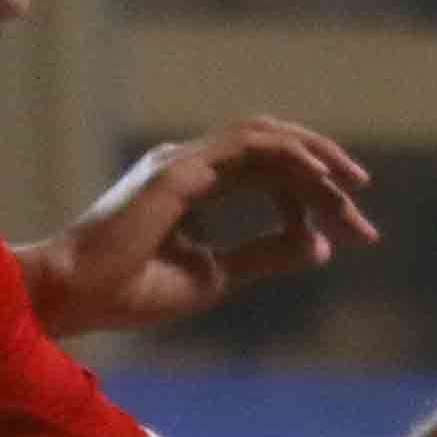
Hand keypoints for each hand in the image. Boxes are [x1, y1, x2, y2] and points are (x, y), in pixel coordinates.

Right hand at [18, 116, 377, 339]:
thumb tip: (319, 245)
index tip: (348, 234)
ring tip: (353, 187)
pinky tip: (322, 183)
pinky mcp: (181, 168)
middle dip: (324, 177)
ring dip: (315, 160)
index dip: (312, 199)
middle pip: (275, 153)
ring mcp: (185, 159)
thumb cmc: (127, 291)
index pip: (268, 174)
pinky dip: (291, 160)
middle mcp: (190, 162)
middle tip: (363, 209)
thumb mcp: (215, 277)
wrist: (74, 295)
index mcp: (193, 183)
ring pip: (267, 141)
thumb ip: (264, 255)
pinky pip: (250, 149)